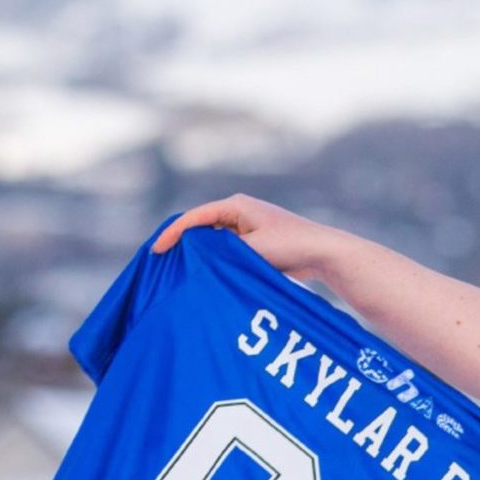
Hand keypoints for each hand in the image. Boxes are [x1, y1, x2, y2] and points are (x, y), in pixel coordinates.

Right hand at [153, 193, 344, 282]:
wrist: (323, 252)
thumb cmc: (290, 244)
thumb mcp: (252, 249)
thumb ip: (223, 252)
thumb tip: (198, 259)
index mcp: (236, 205)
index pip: (194, 217)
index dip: (173, 233)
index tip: (156, 250)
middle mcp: (238, 212)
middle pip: (200, 226)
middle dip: (181, 242)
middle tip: (160, 261)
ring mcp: (246, 226)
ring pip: (212, 240)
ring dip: (197, 253)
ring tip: (176, 270)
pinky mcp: (254, 242)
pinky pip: (225, 249)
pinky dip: (213, 259)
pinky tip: (204, 274)